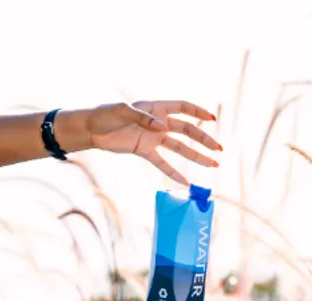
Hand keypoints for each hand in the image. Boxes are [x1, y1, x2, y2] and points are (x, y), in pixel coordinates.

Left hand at [82, 101, 221, 184]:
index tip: (212, 119)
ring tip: (213, 164)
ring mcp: (153, 138)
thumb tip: (162, 127)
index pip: (183, 108)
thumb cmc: (106, 114)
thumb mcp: (122, 111)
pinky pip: (163, 163)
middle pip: (187, 131)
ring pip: (180, 148)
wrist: (91, 129)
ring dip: (196, 156)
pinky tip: (186, 181)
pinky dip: (173, 172)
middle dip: (204, 140)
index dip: (198, 112)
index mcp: (156, 108)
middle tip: (219, 149)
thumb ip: (143, 117)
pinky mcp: (145, 151)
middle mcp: (158, 123)